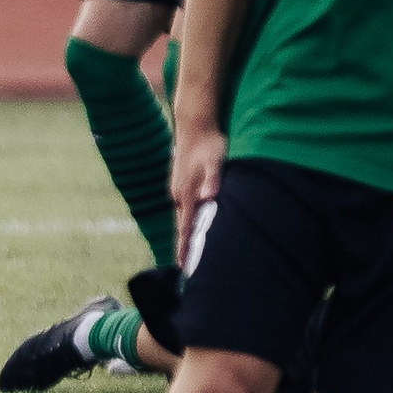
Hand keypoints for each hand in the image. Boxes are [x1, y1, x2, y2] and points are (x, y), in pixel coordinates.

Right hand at [169, 121, 227, 256]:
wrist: (195, 124)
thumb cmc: (209, 143)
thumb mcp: (215, 160)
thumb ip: (212, 179)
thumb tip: (208, 196)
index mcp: (186, 193)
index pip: (184, 227)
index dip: (184, 248)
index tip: (183, 267)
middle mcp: (178, 194)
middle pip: (181, 226)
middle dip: (184, 247)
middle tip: (187, 268)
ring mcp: (177, 188)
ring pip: (182, 217)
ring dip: (185, 234)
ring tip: (190, 252)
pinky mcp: (181, 183)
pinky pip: (184, 208)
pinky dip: (187, 220)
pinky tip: (193, 224)